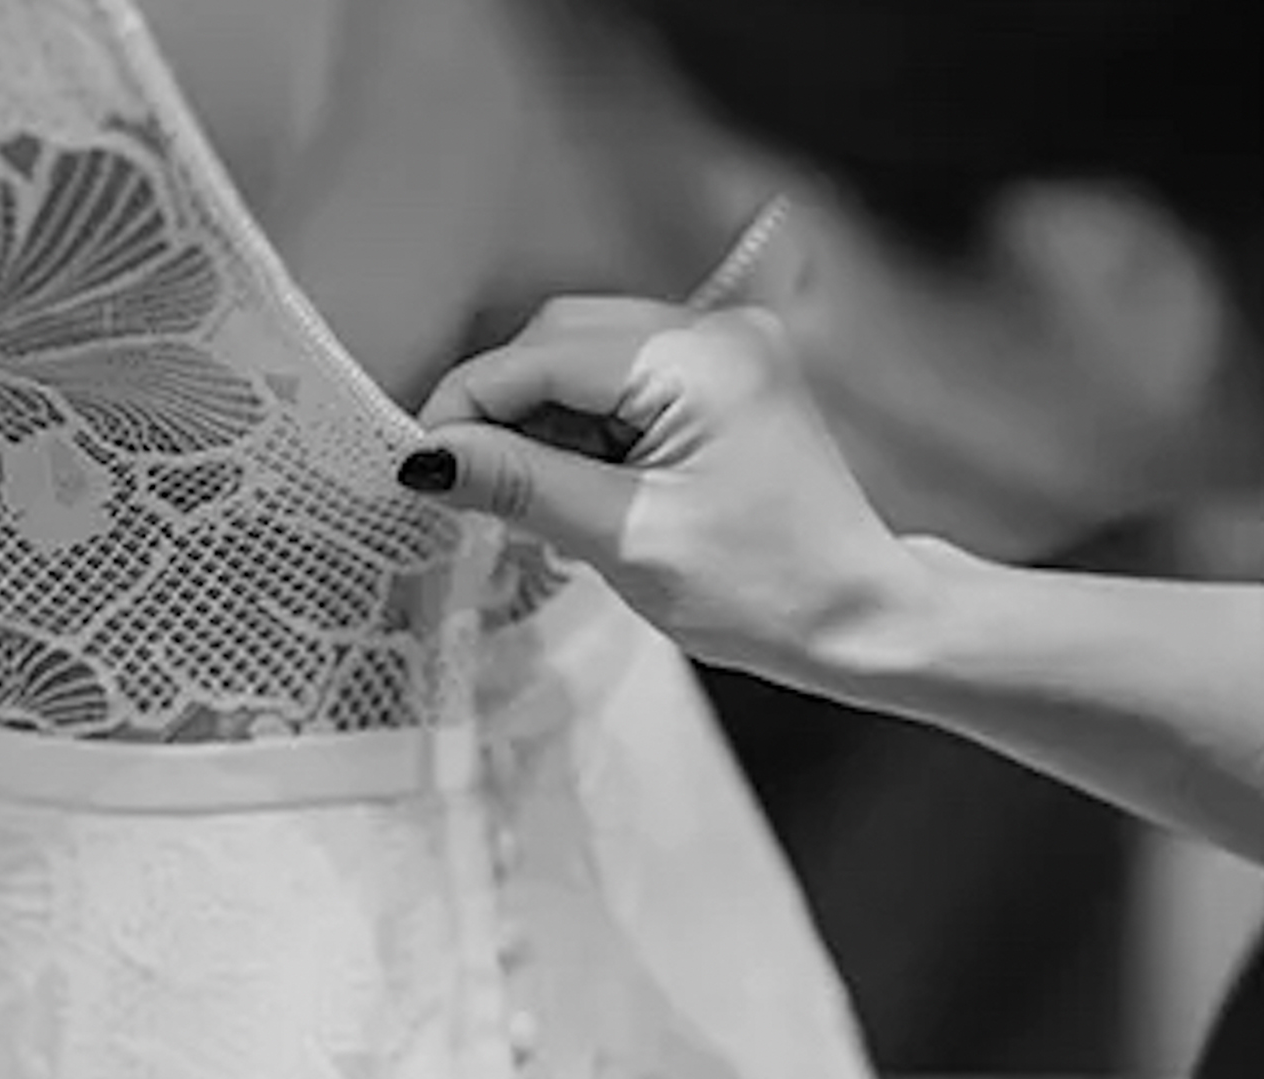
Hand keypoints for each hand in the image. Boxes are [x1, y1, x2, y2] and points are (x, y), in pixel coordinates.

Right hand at [399, 297, 930, 677]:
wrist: (861, 618)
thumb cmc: (764, 591)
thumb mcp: (625, 539)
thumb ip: (520, 484)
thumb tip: (426, 457)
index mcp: (696, 358)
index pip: (539, 355)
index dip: (466, 406)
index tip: (419, 466)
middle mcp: (713, 331)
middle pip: (557, 339)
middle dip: (503, 409)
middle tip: (469, 487)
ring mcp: (722, 350)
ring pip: (582, 359)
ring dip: (541, 421)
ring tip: (536, 500)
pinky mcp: (722, 379)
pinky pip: (621, 381)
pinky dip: (583, 428)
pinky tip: (579, 486)